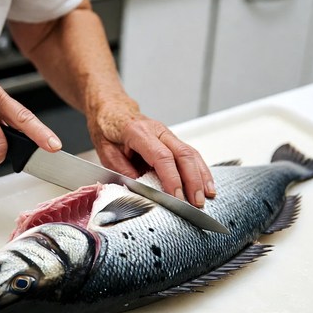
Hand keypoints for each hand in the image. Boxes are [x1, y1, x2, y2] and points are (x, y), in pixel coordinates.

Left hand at [87, 98, 215, 206]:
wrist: (112, 110)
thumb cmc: (107, 128)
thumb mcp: (105, 151)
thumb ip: (122, 170)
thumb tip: (140, 189)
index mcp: (138, 132)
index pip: (162, 157)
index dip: (171, 178)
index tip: (177, 197)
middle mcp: (157, 131)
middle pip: (183, 154)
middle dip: (192, 181)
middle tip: (196, 202)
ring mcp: (167, 134)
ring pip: (191, 153)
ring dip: (201, 176)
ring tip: (207, 196)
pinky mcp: (171, 140)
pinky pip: (190, 154)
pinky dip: (200, 169)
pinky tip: (205, 183)